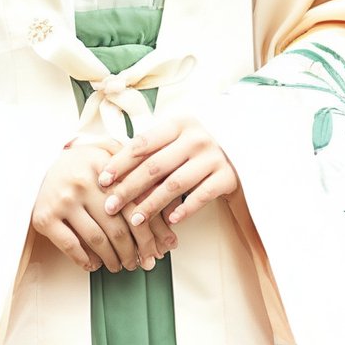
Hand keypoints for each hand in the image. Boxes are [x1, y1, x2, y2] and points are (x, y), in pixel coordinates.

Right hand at [30, 138, 180, 272]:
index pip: (136, 205)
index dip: (151, 232)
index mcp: (104, 166)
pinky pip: (71, 247)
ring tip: (120, 266)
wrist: (35, 165)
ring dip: (113, 259)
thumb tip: (170, 202)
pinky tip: (94, 265)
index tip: (160, 250)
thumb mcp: (107, 153)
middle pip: (119, 227)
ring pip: (98, 240)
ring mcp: (63, 201)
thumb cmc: (80, 164)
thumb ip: (137, 168)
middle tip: (141, 263)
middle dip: (134, 252)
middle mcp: (83, 182)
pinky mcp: (45, 218)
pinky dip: (86, 260)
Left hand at [95, 110, 239, 233]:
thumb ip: (150, 149)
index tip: (102, 180)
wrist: (242, 149)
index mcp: (179, 124)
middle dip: (129, 188)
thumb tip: (109, 171)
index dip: (120, 162)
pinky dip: (186, 208)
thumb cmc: (196, 147)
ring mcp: (213, 157)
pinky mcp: (228, 177)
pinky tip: (170, 220)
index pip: (142, 143)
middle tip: (110, 207)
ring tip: (134, 220)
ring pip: (175, 184)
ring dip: (152, 204)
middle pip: (155, 166)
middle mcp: (196, 138)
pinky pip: (202, 195)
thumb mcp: (176, 138)